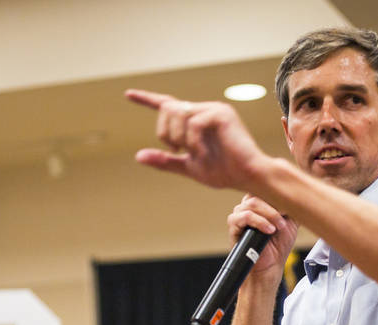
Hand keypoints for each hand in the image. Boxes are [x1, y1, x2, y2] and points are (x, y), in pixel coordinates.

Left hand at [126, 90, 271, 191]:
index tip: (128, 94)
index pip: (168, 104)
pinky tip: (200, 152)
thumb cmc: (224, 172)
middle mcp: (205, 109)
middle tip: (178, 151)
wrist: (249, 177)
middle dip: (166, 133)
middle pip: (168, 108)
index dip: (147, 99)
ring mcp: (214, 109)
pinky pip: (193, 122)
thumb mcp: (188, 167)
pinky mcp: (222, 114)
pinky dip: (192, 141)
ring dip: (179, 137)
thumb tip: (138, 156)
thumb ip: (165, 160)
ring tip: (194, 153)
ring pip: (178, 113)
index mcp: (197, 120)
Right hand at [227, 194, 299, 285]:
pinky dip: (259, 221)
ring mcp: (239, 215)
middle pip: (258, 191)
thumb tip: (298, 190)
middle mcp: (247, 206)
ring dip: (269, 214)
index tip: (290, 208)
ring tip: (279, 226)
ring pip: (252, 203)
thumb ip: (292, 205)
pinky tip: (269, 230)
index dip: (278, 194)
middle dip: (275, 204)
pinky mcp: (234, 226)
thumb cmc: (279, 246)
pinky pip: (244, 216)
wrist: (270, 267)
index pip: (264, 186)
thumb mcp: (291, 222)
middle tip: (285, 218)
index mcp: (259, 203)